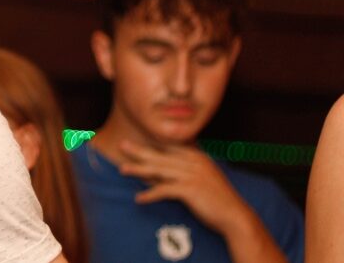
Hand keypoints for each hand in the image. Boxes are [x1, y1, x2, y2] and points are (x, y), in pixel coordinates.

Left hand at [117, 140, 252, 235]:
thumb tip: (153, 174)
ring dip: (138, 170)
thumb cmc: (216, 199)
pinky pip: (164, 190)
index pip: (169, 147)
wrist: (235, 216)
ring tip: (123, 169)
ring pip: (159, 170)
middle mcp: (194, 162)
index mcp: (197, 157)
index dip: (151, 144)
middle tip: (122, 145)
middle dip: (139, 150)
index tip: (135, 142)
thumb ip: (179, 173)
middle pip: (160, 156)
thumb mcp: (199, 180)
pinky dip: (150, 194)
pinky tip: (139, 198)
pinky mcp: (190, 190)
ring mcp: (192, 175)